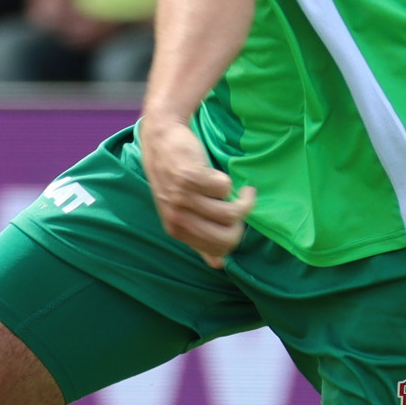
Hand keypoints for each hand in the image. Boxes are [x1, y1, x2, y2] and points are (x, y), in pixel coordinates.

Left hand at [139, 108, 253, 267]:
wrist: (161, 140)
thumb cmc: (176, 177)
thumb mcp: (183, 211)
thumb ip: (200, 237)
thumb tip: (219, 264)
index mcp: (176, 230)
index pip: (220, 249)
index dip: (235, 235)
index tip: (237, 219)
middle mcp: (177, 217)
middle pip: (228, 235)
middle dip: (243, 220)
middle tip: (243, 202)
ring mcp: (181, 197)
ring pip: (231, 212)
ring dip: (243, 198)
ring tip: (241, 189)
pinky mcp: (189, 177)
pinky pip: (225, 187)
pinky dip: (226, 180)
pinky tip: (217, 174)